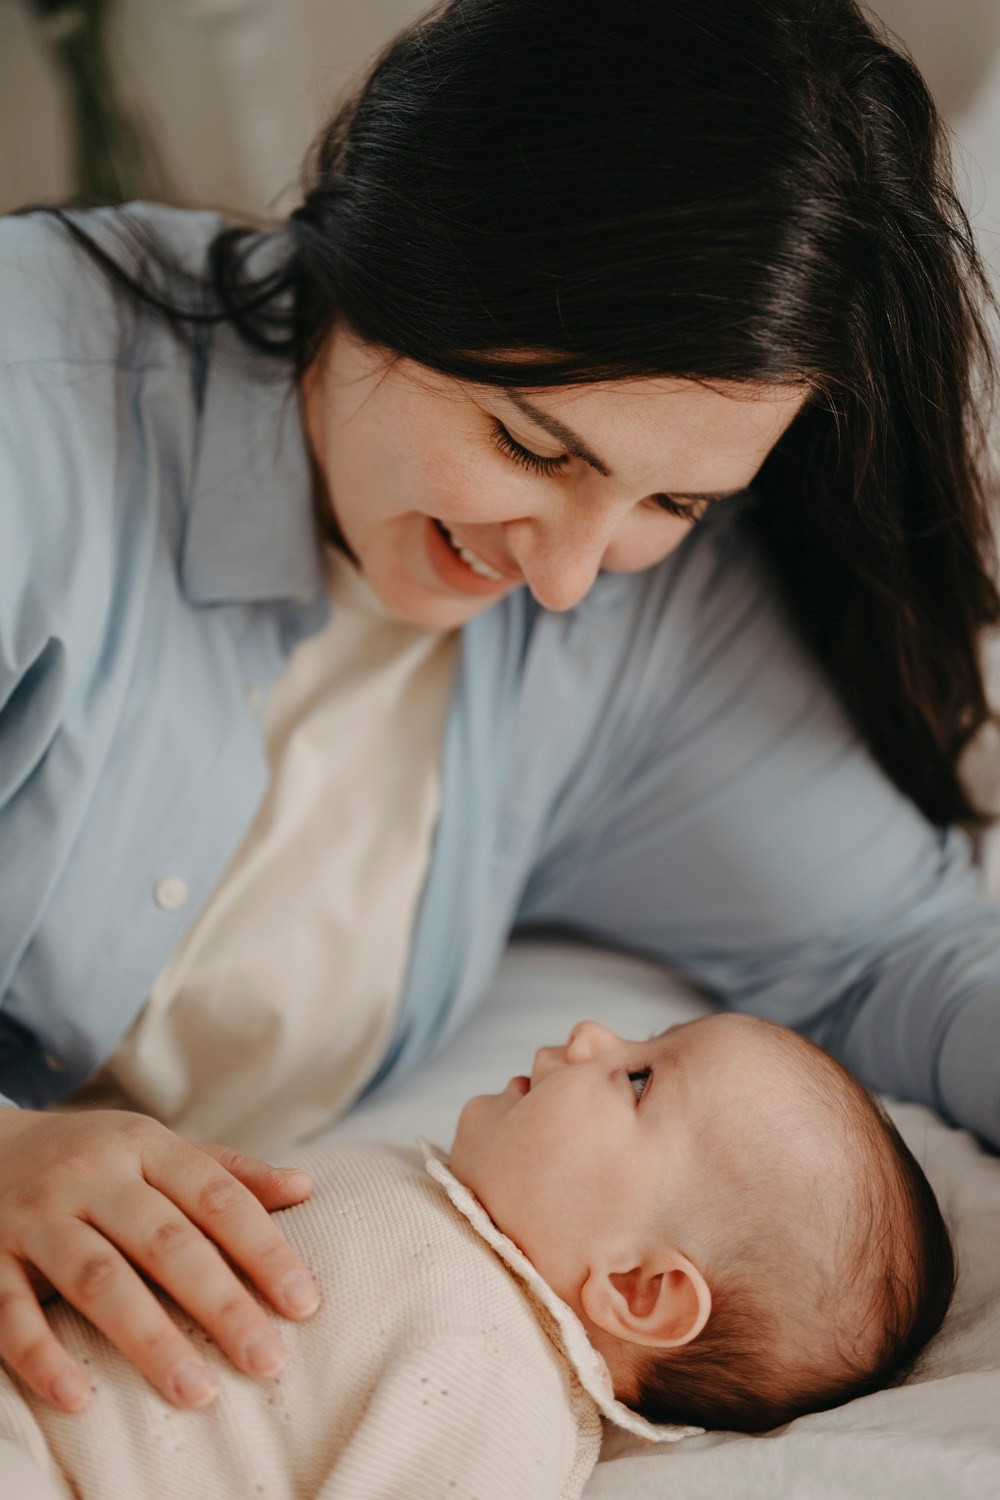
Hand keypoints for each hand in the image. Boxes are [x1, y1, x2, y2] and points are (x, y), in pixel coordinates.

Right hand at [0, 1107, 319, 1412]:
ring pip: (97, 1280)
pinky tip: (80, 1398)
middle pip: (165, 1242)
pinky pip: (12, 1312)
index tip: (303, 1303)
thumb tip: (306, 1187)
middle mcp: (92, 1177)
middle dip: (220, 1303)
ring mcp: (37, 1217)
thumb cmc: (93, 1159)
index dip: (263, 1249)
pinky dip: (42, 1356)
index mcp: (143, 1147)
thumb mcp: (156, 1149)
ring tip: (197, 1391)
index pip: (216, 1197)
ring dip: (148, 1338)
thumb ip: (227, 1172)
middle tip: (266, 1359)